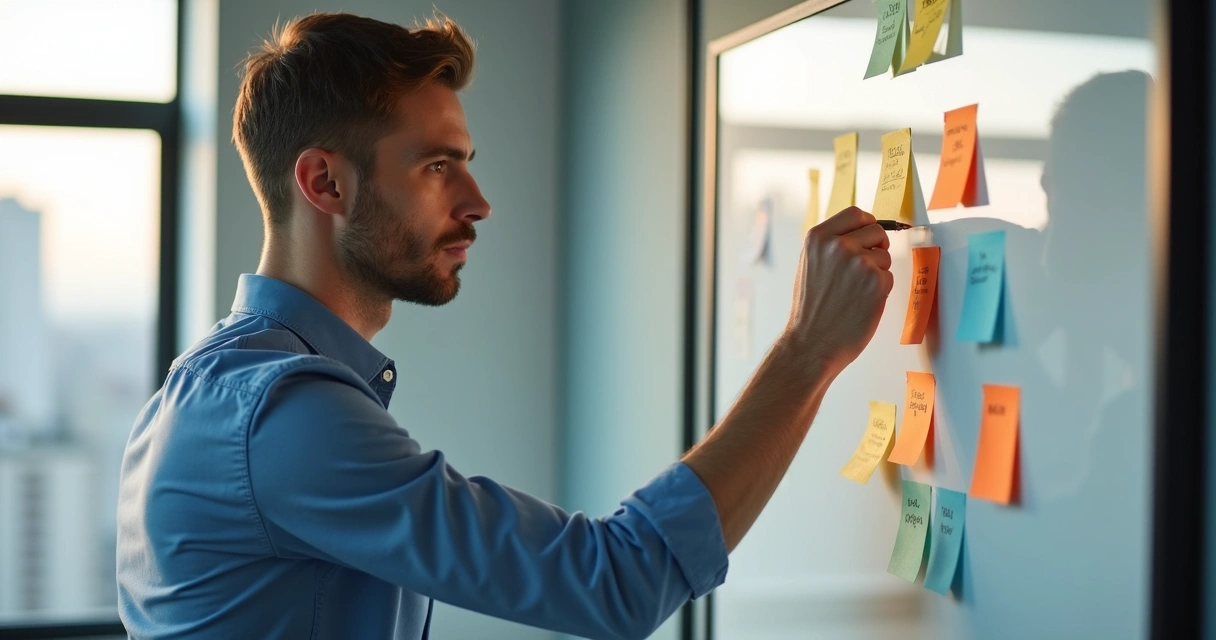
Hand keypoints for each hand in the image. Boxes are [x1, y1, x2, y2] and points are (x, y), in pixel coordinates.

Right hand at [784, 206, 893, 375]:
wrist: (812, 343)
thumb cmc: (810, 309)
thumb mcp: (809, 264)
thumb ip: (830, 245)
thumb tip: (858, 232)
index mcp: (818, 238)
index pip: (856, 213)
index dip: (866, 224)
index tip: (868, 235)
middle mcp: (838, 245)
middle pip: (876, 230)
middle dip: (876, 247)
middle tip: (865, 268)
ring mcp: (859, 262)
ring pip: (884, 256)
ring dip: (877, 271)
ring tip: (855, 291)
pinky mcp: (877, 282)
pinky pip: (888, 276)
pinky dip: (880, 290)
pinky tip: (861, 303)